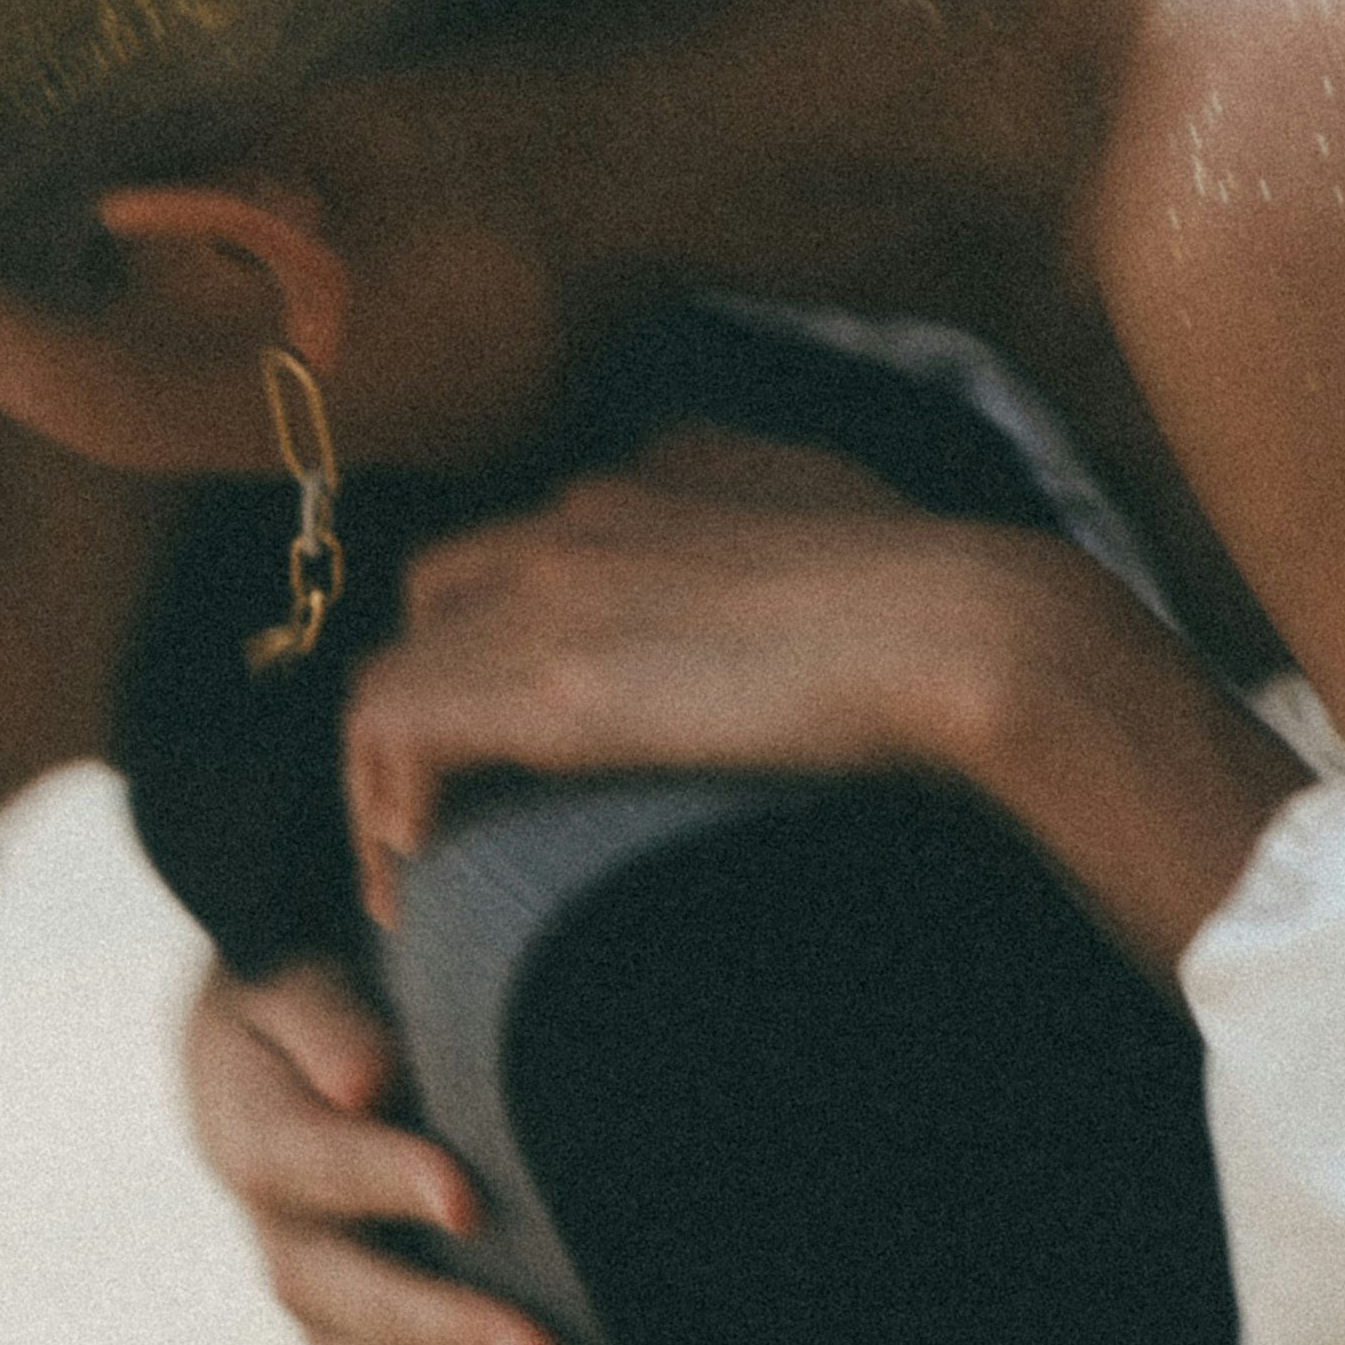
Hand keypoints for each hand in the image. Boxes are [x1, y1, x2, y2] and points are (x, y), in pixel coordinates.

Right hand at [181, 960, 560, 1344]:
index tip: (467, 1197)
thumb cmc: (302, 1001)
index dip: (382, 1180)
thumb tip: (364, 1079)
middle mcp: (280, 1243)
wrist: (262, 1060)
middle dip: (446, 1333)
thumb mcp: (290, 977)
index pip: (310, 1164)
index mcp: (258, 1137)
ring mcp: (317, 1315)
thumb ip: (324, 1017)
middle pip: (348, 1300)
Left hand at [341, 425, 1045, 927]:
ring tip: (405, 865)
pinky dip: (382, 790)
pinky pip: (395, 722)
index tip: (515, 737)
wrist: (961, 631)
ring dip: (382, 768)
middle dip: (425, 698)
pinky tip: (412, 858)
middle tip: (442, 804)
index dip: (498, 638)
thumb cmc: (947, 603)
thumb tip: (800, 550)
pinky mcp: (546, 678)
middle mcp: (580, 515)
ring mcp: (553, 589)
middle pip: (437, 599)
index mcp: (655, 479)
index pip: (527, 545)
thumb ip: (795, 519)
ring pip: (396, 667)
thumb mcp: (859, 523)